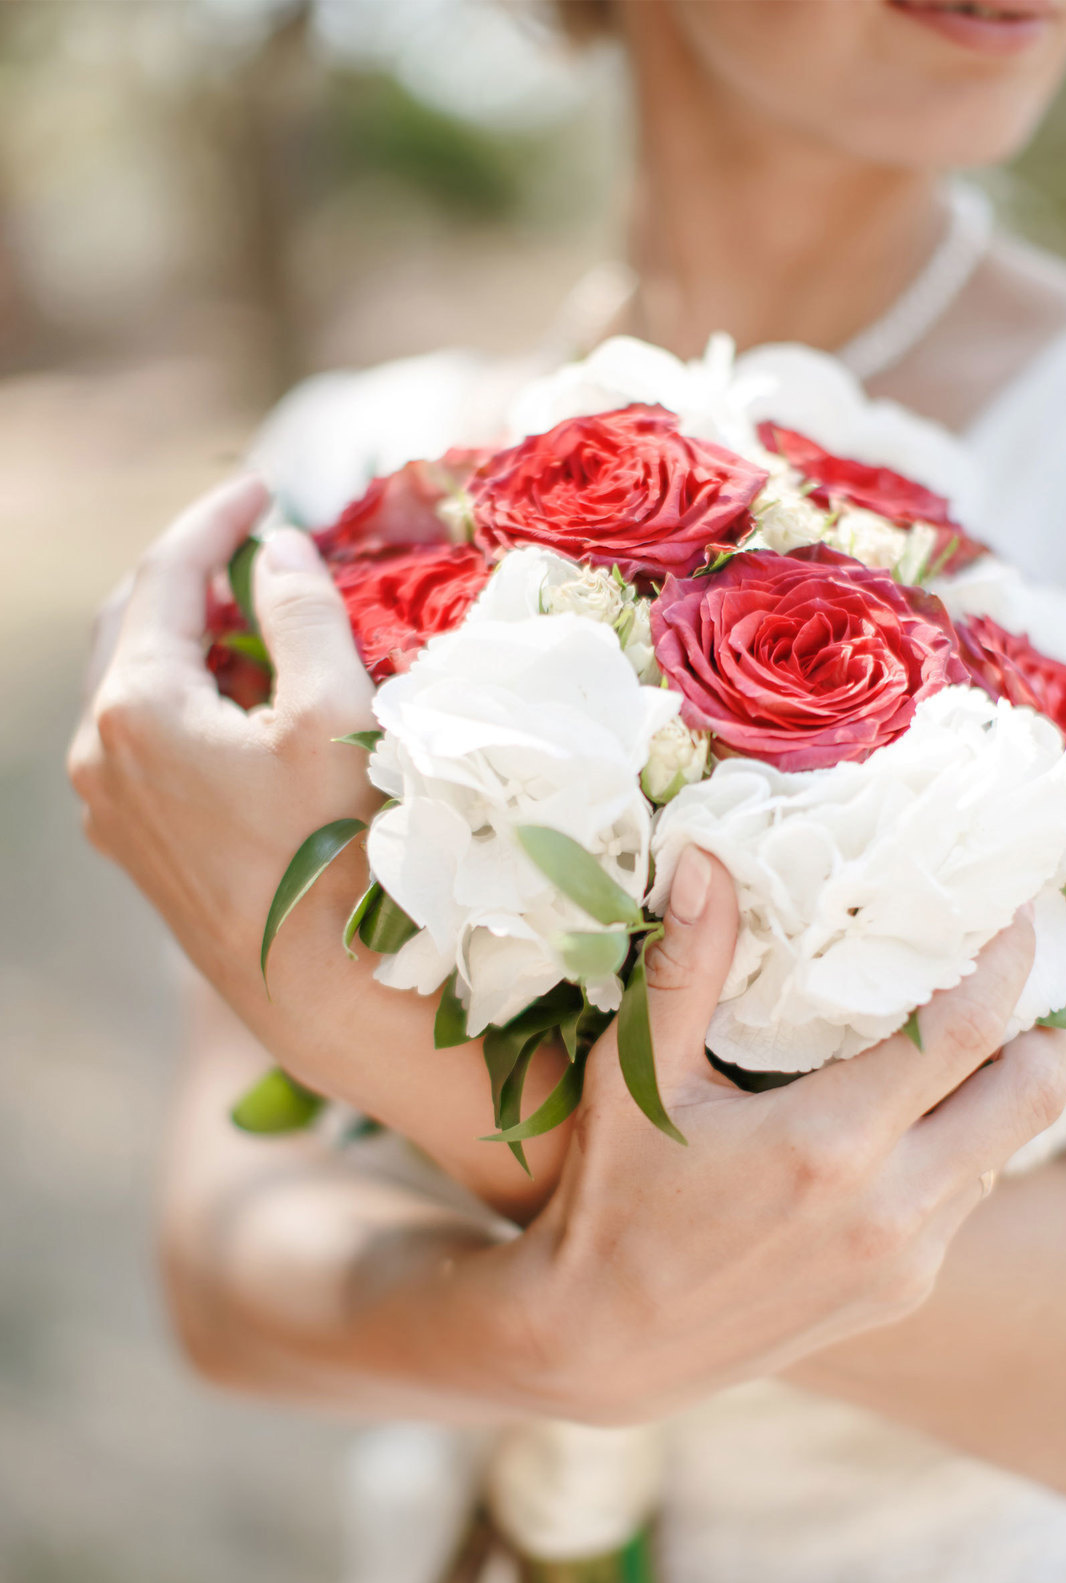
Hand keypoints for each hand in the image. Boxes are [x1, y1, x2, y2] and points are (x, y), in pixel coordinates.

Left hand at [68, 474, 375, 984]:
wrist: (328, 995)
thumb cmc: (346, 853)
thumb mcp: (338, 713)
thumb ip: (304, 614)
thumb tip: (279, 550)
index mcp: (138, 708)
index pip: (165, 579)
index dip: (215, 522)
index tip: (264, 486)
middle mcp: (101, 753)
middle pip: (133, 628)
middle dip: (193, 577)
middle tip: (256, 546)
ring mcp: (113, 807)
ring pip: (139, 689)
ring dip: (196, 644)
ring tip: (265, 624)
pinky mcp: (139, 847)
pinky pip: (150, 745)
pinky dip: (194, 702)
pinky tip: (251, 709)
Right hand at [483, 849, 1065, 1423]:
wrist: (602, 1349)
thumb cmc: (613, 1199)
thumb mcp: (636, 1080)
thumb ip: (687, 967)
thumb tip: (711, 856)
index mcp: (830, 1144)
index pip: (966, 1028)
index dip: (1010, 958)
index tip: (1019, 907)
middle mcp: (891, 1208)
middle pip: (1033, 1092)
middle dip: (1053, 1020)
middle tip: (1046, 962)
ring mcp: (909, 1259)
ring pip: (1009, 1148)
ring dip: (1017, 1082)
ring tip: (1002, 1019)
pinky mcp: (907, 1290)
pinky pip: (970, 1196)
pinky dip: (973, 1140)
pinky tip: (940, 1101)